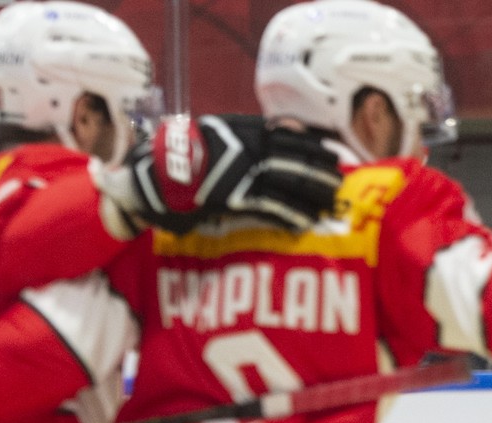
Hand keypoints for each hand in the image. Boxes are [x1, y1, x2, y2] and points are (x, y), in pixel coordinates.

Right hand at [103, 114, 341, 233]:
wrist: (153, 173)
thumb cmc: (185, 155)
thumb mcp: (221, 133)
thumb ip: (252, 134)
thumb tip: (287, 131)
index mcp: (244, 132)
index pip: (289, 135)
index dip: (313, 146)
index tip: (331, 152)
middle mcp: (247, 149)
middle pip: (296, 159)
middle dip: (320, 172)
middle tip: (338, 182)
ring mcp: (243, 173)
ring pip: (289, 182)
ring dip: (313, 194)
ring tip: (330, 203)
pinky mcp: (236, 197)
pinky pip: (271, 206)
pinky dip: (292, 214)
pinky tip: (307, 221)